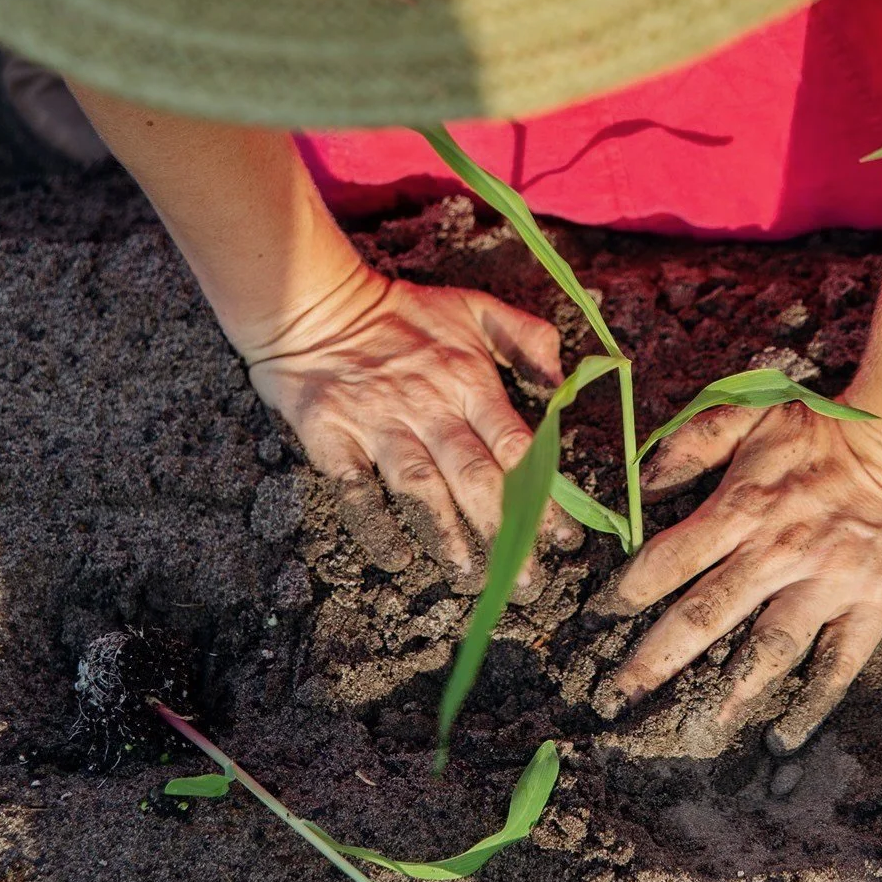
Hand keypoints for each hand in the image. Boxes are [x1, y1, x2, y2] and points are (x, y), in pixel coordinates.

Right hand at [243, 265, 580, 592]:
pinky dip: (375, 524)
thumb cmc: (401, 311)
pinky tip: (395, 556)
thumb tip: (562, 383)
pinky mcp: (332, 434)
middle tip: (529, 579)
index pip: (515, 445)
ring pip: (420, 486)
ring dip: (447, 533)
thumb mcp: (472, 306)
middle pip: (475, 476)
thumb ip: (525, 336)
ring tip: (469, 574)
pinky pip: (356, 487)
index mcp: (468, 380)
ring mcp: (378, 423)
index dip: (544, 494)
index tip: (566, 538)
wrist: (315, 302)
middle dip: (506, 530)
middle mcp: (428, 406)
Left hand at [592, 398, 881, 753]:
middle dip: (653, 662)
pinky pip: (836, 665)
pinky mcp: (871, 607)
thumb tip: (642, 485)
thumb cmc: (827, 427)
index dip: (628, 592)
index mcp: (742, 508)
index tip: (597, 621)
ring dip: (728, 693)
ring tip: (696, 727)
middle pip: (703, 617)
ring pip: (767, 650)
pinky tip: (784, 738)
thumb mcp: (751, 411)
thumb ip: (693, 443)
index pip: (670, 560)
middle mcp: (777, 554)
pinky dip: (811, 705)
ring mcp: (826, 585)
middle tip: (614, 699)